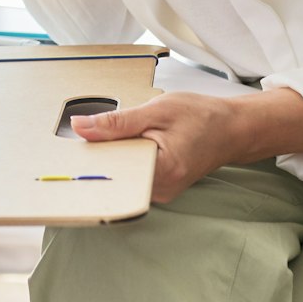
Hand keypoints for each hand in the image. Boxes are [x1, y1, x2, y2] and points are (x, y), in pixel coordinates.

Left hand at [72, 93, 243, 205]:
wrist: (231, 128)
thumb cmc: (202, 117)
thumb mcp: (157, 110)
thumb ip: (117, 122)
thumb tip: (80, 127)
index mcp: (162, 171)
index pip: (114, 171)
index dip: (90, 159)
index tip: (71, 150)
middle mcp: (160, 190)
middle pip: (115, 177)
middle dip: (97, 157)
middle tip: (80, 140)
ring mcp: (159, 191)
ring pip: (121, 176)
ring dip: (111, 157)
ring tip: (102, 139)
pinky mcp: (158, 186)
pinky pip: (131, 175)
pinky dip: (123, 159)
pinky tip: (119, 146)